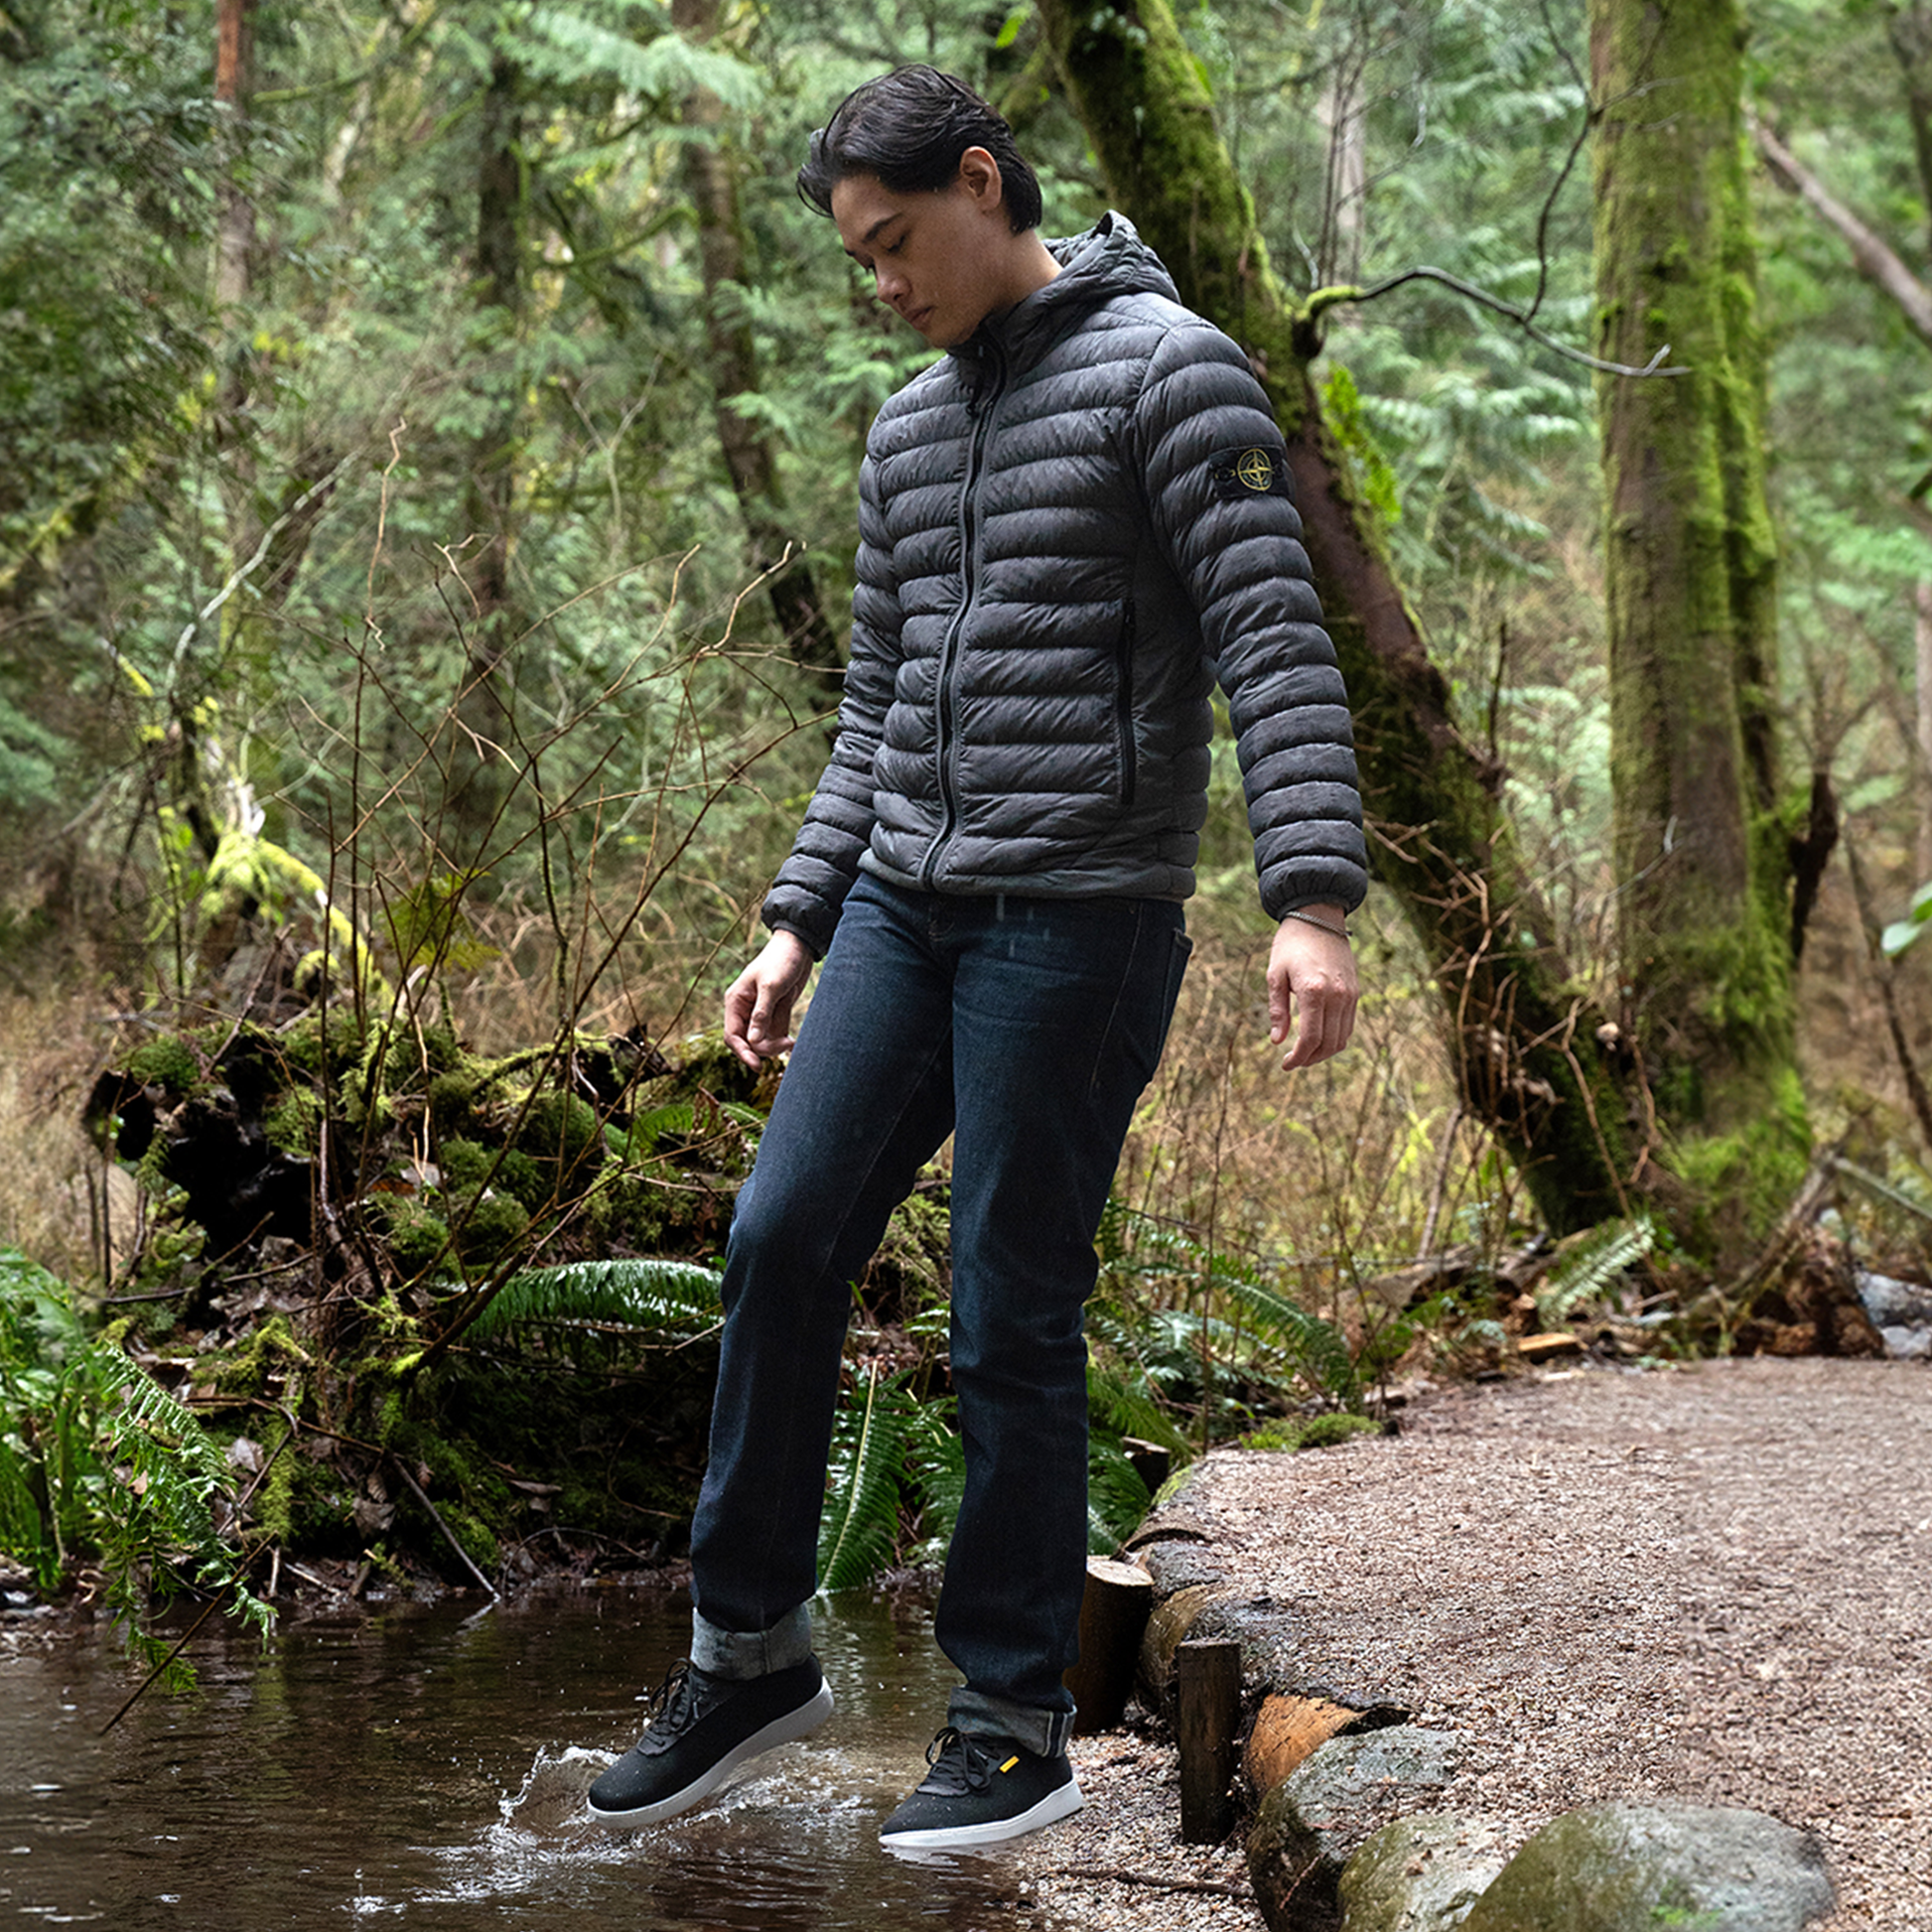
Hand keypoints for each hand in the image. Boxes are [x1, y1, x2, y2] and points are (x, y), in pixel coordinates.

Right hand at [723, 930, 814, 1069]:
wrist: (799, 947)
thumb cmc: (781, 961)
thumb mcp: (771, 986)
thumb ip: (761, 1014)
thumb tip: (753, 1042)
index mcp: (735, 1001)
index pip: (732, 1035)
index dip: (742, 1052)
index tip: (757, 1066)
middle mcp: (745, 1009)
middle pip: (748, 1042)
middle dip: (764, 1048)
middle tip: (787, 1045)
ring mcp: (760, 1013)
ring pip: (762, 1041)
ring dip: (776, 1045)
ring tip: (792, 1041)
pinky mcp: (775, 1013)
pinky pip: (775, 1034)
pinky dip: (783, 1040)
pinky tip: (794, 1041)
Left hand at [1267, 908, 1357, 1069]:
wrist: (1318, 915)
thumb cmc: (1291, 944)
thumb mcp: (1275, 974)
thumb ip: (1277, 1009)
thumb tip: (1276, 1041)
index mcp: (1313, 991)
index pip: (1310, 1038)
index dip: (1298, 1058)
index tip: (1285, 1064)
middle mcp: (1336, 995)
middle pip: (1328, 1044)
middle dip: (1310, 1059)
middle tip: (1293, 1061)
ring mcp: (1349, 994)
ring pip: (1342, 1038)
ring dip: (1324, 1052)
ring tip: (1305, 1053)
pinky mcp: (1355, 991)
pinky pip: (1349, 1024)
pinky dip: (1336, 1038)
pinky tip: (1320, 1038)